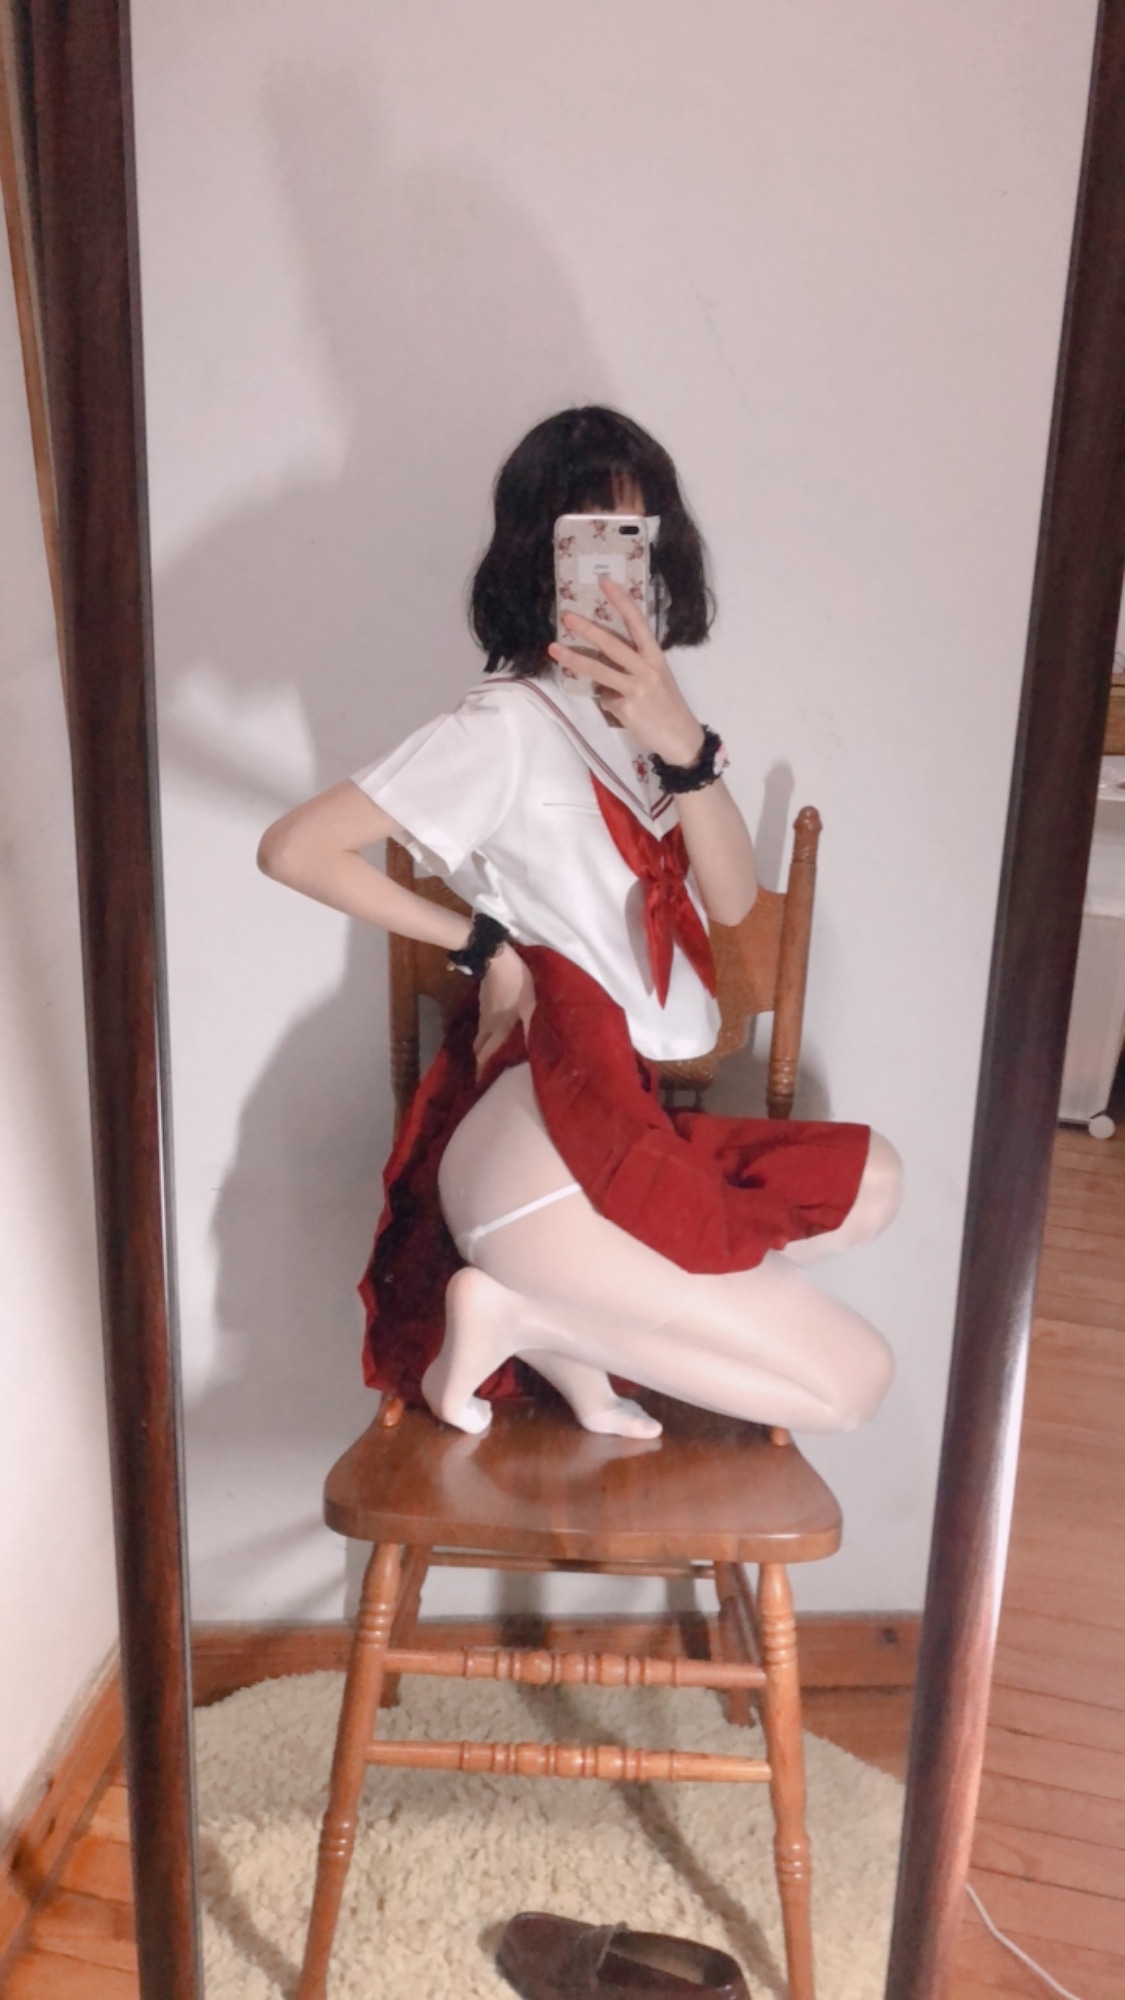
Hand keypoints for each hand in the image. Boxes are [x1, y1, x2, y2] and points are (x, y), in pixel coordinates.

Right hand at [473, 946, 535, 1075]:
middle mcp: (487, 1024)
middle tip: (483, 1072)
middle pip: (479, 1047)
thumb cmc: (517, 984)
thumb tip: (535, 1052)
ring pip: (480, 1035)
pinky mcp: (483, 1002)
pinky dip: (485, 1032)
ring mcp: (483, 1012)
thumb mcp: (530, 1007)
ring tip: (488, 1054)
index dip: (482, 1071)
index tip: (478, 1085)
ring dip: (482, 1047)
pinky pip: (482, 1024)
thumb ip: (531, 1029)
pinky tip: (493, 1030)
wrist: (496, 959)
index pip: (486, 1055)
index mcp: (498, 1029)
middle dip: (480, 1061)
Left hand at [548, 578, 704, 764]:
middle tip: (567, 617)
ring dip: (575, 659)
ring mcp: (637, 689)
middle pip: (613, 644)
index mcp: (655, 655)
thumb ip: (632, 664)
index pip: (637, 622)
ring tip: (554, 649)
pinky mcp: (627, 708)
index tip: (605, 582)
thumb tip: (601, 657)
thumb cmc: (666, 704)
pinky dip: (605, 700)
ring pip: (600, 670)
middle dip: (588, 629)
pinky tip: (616, 707)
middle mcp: (647, 668)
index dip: (621, 601)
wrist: (680, 737)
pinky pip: (605, 698)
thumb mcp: (655, 677)